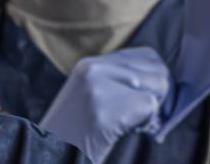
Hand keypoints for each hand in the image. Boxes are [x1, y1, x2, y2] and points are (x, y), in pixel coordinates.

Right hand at [39, 47, 168, 161]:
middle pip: (157, 69)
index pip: (146, 56)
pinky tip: (129, 132)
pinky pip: (149, 107)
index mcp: (90, 65)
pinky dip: (147, 124)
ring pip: (158, 85)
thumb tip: (163, 80)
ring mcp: (98, 88)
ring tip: (133, 125)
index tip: (150, 100)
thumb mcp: (92, 98)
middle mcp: (94, 69)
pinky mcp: (105, 110)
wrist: (46, 155)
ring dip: (153, 110)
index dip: (156, 79)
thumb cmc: (73, 136)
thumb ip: (119, 83)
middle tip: (144, 118)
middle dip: (160, 95)